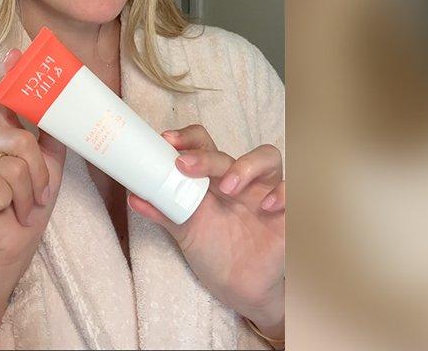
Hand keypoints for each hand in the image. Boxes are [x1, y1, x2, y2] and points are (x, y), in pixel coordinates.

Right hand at [0, 49, 67, 343]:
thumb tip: (69, 106)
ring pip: (11, 166)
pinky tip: (1, 212)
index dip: (8, 77)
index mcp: (1, 137)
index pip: (1, 100)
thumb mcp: (49, 169)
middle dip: (38, 175)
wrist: (15, 245)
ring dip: (27, 194)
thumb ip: (51, 138)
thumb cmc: (29, 207)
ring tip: (21, 207)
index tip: (16, 55)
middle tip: (37, 196)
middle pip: (20, 140)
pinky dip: (9, 203)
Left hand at [127, 124, 284, 339]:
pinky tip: (266, 206)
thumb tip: (133, 195)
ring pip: (267, 157)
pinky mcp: (288, 212)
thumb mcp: (186, 232)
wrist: (243, 290)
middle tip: (184, 166)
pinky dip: (282, 192)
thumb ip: (164, 212)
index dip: (187, 138)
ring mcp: (265, 193)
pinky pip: (294, 190)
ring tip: (229, 188)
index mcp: (212, 180)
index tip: (166, 141)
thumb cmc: (215, 253)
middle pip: (228, 152)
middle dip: (206, 156)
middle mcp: (240, 180)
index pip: (203, 144)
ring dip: (246, 166)